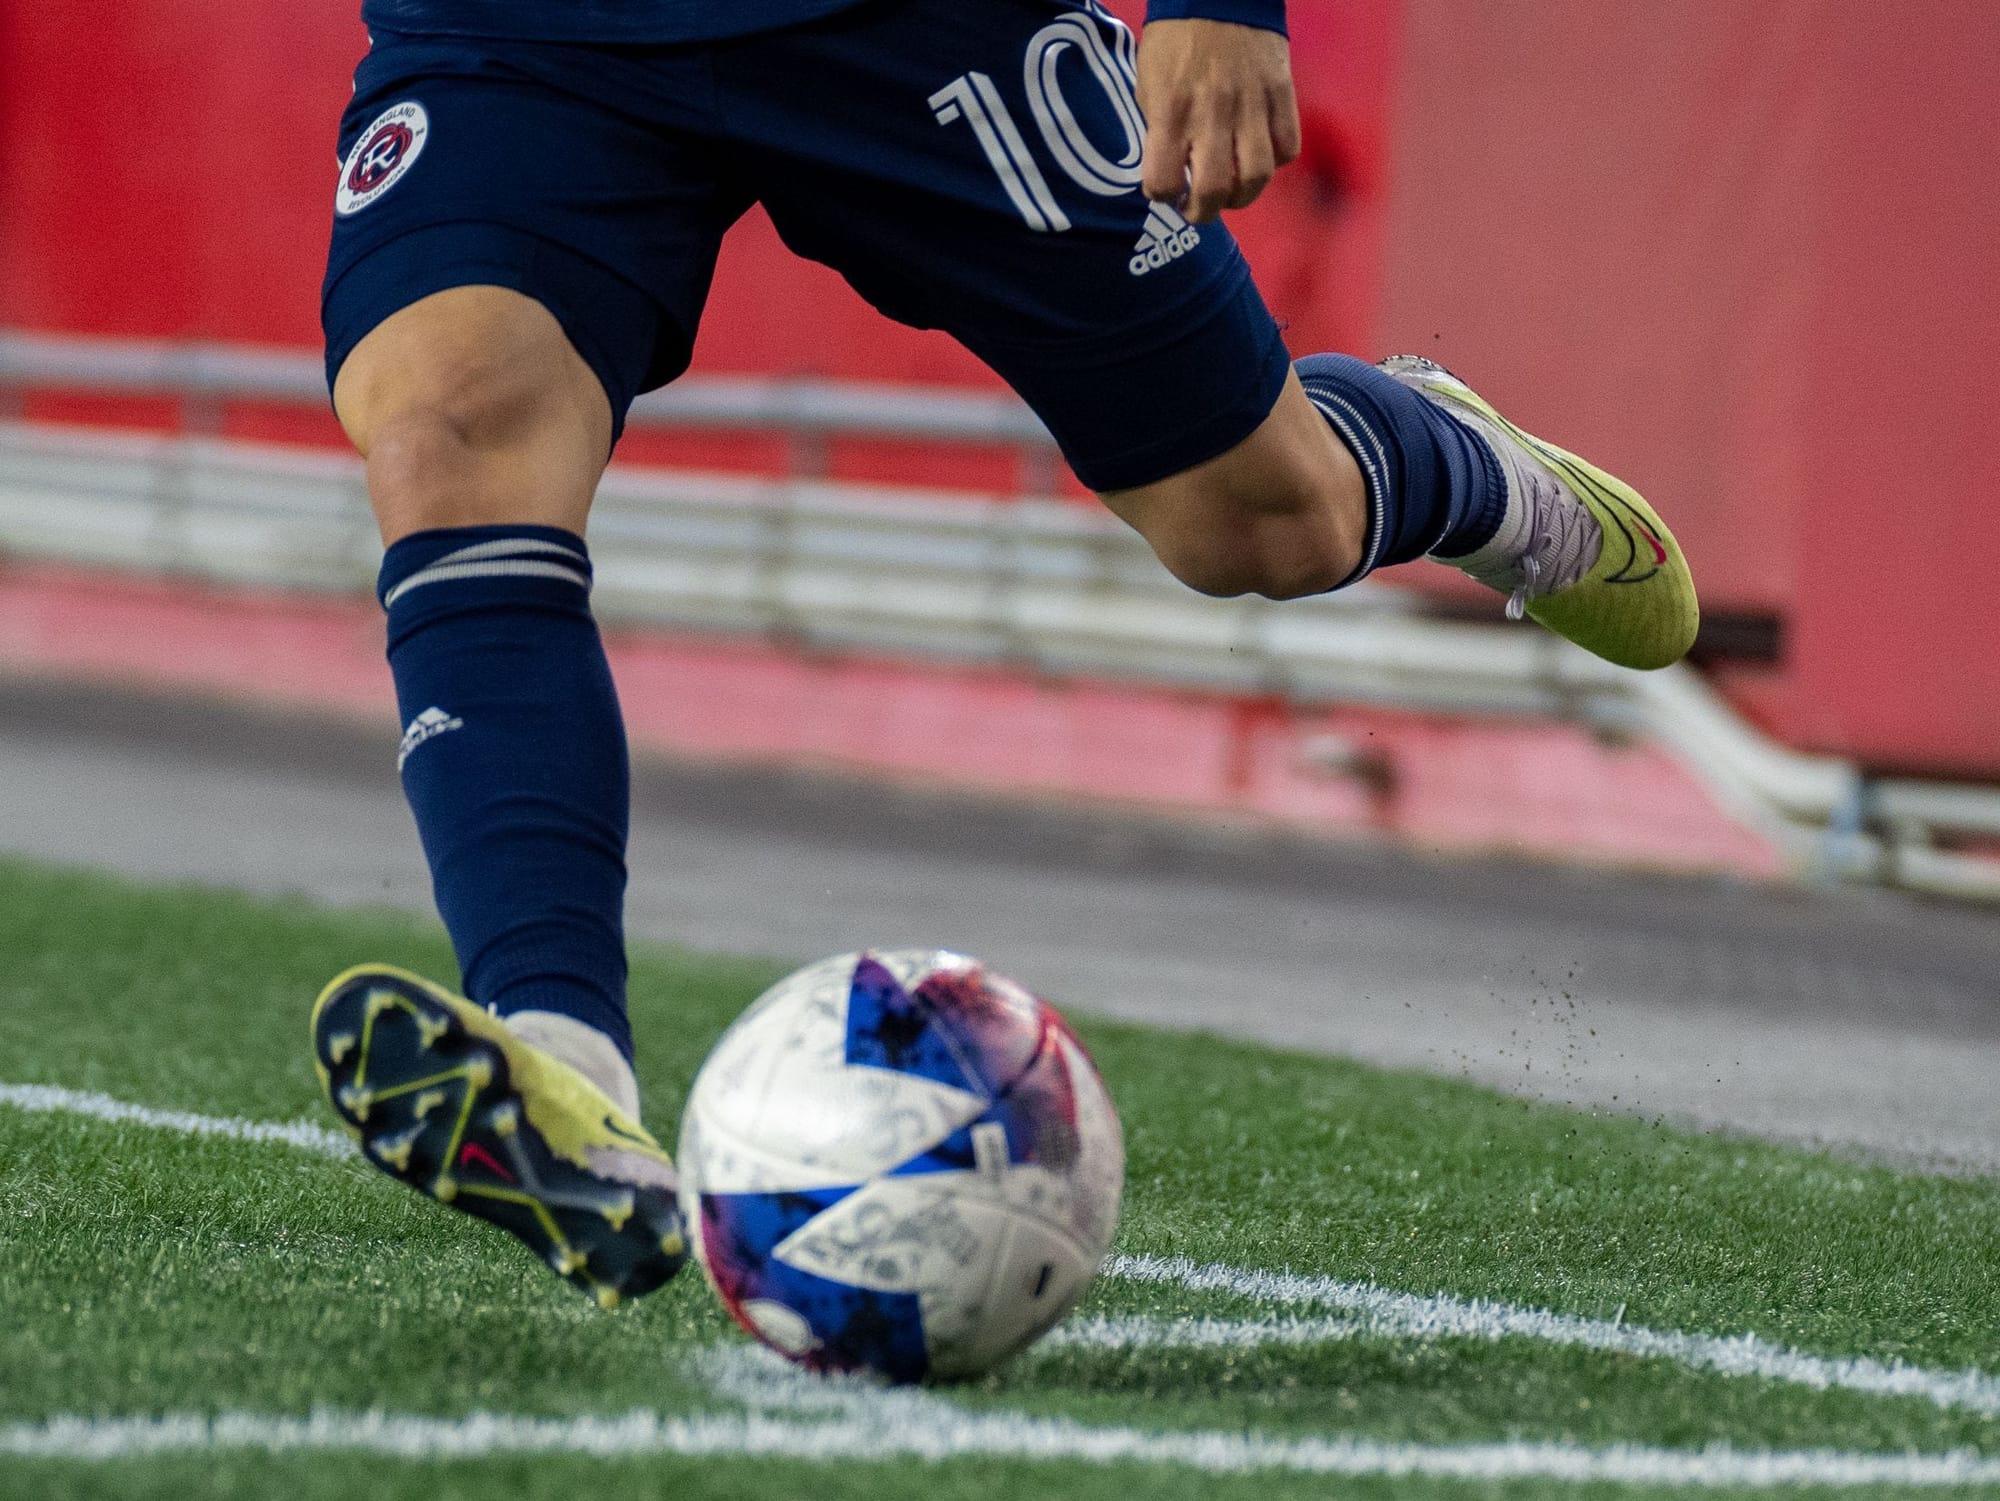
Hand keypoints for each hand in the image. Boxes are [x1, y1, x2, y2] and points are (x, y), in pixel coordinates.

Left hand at [1137, 18, 1301, 221]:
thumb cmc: (1175, 41)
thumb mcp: (1149, 84)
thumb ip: (1158, 130)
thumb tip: (1171, 171)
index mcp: (1170, 111)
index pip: (1163, 183)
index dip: (1162, 196)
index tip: (1167, 191)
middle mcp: (1211, 114)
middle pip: (1214, 191)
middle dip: (1203, 212)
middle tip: (1199, 208)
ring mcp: (1251, 105)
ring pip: (1256, 176)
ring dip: (1243, 196)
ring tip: (1232, 192)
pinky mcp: (1281, 94)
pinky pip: (1287, 148)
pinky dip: (1275, 161)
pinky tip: (1259, 154)